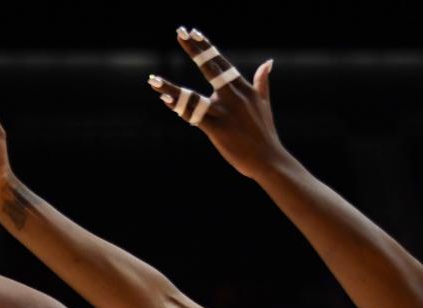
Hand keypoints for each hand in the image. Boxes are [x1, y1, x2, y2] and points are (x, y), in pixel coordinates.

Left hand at [147, 28, 285, 179]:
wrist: (269, 160)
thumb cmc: (264, 133)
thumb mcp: (264, 103)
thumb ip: (262, 82)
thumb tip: (268, 62)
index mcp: (243, 88)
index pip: (221, 62)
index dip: (206, 47)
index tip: (193, 33)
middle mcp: (234, 97)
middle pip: (210, 69)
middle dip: (194, 50)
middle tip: (180, 32)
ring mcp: (225, 113)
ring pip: (193, 97)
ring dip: (171, 89)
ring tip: (153, 81)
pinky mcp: (218, 130)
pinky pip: (194, 117)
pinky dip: (179, 109)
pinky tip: (165, 101)